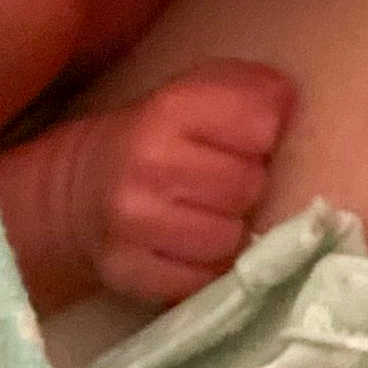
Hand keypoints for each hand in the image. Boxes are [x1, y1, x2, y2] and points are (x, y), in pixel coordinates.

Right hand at [0, 67, 296, 311]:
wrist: (79, 192)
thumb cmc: (157, 137)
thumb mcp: (195, 92)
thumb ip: (249, 87)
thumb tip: (288, 104)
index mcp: (169, 107)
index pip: (260, 122)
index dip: (263, 133)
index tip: (246, 138)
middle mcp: (149, 162)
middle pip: (248, 185)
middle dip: (247, 184)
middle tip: (224, 181)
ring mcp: (134, 222)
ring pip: (229, 238)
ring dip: (229, 229)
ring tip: (207, 213)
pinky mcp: (130, 271)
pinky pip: (204, 280)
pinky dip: (207, 267)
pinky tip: (190, 245)